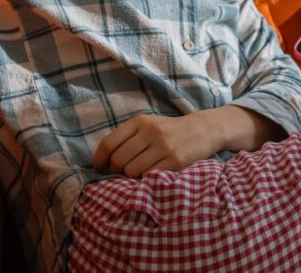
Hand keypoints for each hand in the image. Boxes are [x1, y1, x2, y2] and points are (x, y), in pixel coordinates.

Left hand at [92, 112, 221, 178]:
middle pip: (118, 160)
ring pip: (132, 171)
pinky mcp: (176, 160)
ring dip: (131, 177)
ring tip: (138, 173)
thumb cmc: (168, 131)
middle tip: (121, 173)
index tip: (99, 168)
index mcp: (139, 121)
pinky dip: (145, 180)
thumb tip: (103, 160)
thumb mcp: (147, 125)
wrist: (202, 130)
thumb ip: (126, 137)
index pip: (109, 143)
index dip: (99, 159)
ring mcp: (164, 146)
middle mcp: (150, 131)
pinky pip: (149, 176)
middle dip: (116, 171)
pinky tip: (149, 175)